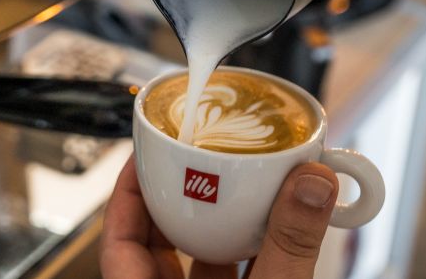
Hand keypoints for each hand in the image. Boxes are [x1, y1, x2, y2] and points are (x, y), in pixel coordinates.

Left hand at [100, 156, 340, 278]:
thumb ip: (289, 244)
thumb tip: (310, 183)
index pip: (115, 241)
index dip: (125, 195)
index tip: (144, 159)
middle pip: (157, 247)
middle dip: (181, 202)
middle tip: (197, 164)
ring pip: (196, 265)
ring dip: (219, 227)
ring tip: (238, 190)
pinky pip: (231, 278)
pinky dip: (248, 254)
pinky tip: (270, 235)